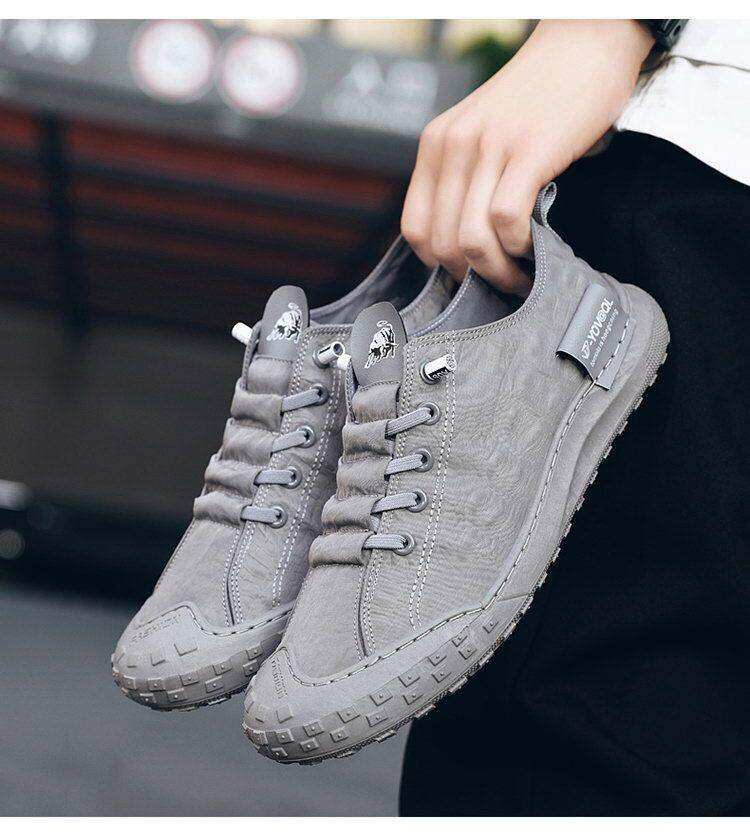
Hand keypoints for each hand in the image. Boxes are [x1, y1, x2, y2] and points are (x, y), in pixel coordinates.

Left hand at [401, 20, 653, 293]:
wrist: (586, 43)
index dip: (438, 265)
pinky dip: (521, 248)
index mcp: (435, 145)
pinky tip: (537, 250)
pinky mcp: (528, 150)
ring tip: (522, 278)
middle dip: (472, 279)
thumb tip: (465, 245)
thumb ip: (466, 178)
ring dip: (498, 272)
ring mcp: (488, 147)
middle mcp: (453, 145)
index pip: (415, 228)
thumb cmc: (541, 99)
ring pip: (470, 239)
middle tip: (502, 287)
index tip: (470, 276)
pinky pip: (507, 220)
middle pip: (441, 243)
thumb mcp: (483, 134)